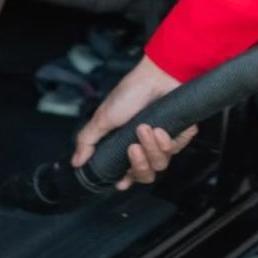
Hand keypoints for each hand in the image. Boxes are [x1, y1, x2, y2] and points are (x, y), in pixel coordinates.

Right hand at [73, 55, 198, 189]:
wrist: (155, 76)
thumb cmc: (130, 93)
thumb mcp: (103, 117)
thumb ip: (88, 140)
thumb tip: (76, 161)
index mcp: (128, 146)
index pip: (130, 174)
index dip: (128, 181)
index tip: (122, 182)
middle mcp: (147, 147)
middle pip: (146, 174)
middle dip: (139, 165)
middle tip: (133, 147)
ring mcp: (165, 141)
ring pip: (161, 163)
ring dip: (152, 147)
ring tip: (146, 128)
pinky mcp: (181, 134)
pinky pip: (177, 148)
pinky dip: (167, 140)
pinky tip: (160, 128)